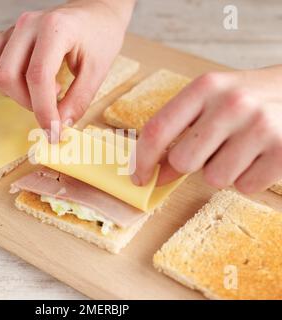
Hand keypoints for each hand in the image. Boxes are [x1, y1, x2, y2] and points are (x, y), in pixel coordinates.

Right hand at [0, 0, 134, 141]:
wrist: (96, 12)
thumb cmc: (99, 37)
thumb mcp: (97, 70)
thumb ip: (78, 100)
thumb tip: (59, 126)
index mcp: (54, 29)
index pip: (37, 77)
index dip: (43, 111)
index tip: (53, 132)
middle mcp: (27, 25)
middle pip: (6, 75)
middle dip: (27, 102)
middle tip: (51, 105)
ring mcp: (12, 28)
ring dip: (8, 89)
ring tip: (35, 89)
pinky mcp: (5, 35)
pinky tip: (7, 78)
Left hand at [132, 66, 281, 192]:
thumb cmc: (250, 98)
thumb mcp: (212, 100)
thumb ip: (181, 130)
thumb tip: (155, 171)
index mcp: (206, 87)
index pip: (157, 129)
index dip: (142, 160)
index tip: (139, 177)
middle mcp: (232, 104)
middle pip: (183, 161)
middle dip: (191, 165)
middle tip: (212, 149)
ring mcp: (261, 127)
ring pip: (215, 178)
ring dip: (223, 171)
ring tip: (242, 148)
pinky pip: (245, 186)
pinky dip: (249, 178)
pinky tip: (260, 156)